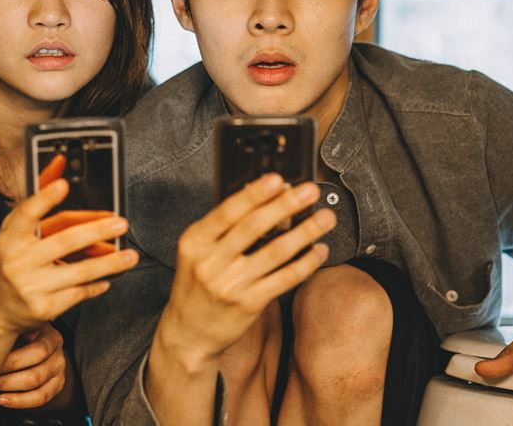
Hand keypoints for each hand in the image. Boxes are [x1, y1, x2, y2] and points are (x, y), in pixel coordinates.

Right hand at [0, 178, 138, 335]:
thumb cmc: (14, 258)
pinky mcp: (45, 307)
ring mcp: (31, 286)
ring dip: (109, 263)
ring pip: (79, 271)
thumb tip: (59, 161)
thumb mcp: (18, 228)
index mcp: (10, 237)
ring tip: (129, 257)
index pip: (26, 213)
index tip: (64, 185)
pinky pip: (79, 293)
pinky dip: (97, 285)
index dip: (44, 198)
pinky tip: (108, 279)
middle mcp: (18, 261)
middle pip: (64, 241)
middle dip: (97, 230)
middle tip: (121, 223)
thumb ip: (40, 194)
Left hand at [0, 323, 66, 408]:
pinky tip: (2, 399)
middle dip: (8, 376)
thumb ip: (11, 330)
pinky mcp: (56, 385)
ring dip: (10, 387)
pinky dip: (19, 401)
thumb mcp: (18, 328)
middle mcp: (58, 353)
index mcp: (50, 336)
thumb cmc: (21, 335)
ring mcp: (59, 370)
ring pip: (36, 386)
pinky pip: (40, 398)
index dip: (14, 360)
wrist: (34, 346)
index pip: (39, 351)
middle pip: (36, 372)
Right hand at [157, 173, 334, 368]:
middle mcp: (210, 262)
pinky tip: (318, 251)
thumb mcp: (197, 252)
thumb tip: (261, 197)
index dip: (255, 194)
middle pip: (254, 226)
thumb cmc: (197, 286)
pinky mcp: (249, 303)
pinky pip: (284, 278)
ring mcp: (230, 284)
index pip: (227, 211)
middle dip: (286, 205)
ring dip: (305, 232)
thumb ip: (222, 229)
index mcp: (195, 242)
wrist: (188, 333)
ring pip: (275, 252)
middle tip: (309, 191)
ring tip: (324, 218)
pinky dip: (305, 263)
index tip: (278, 179)